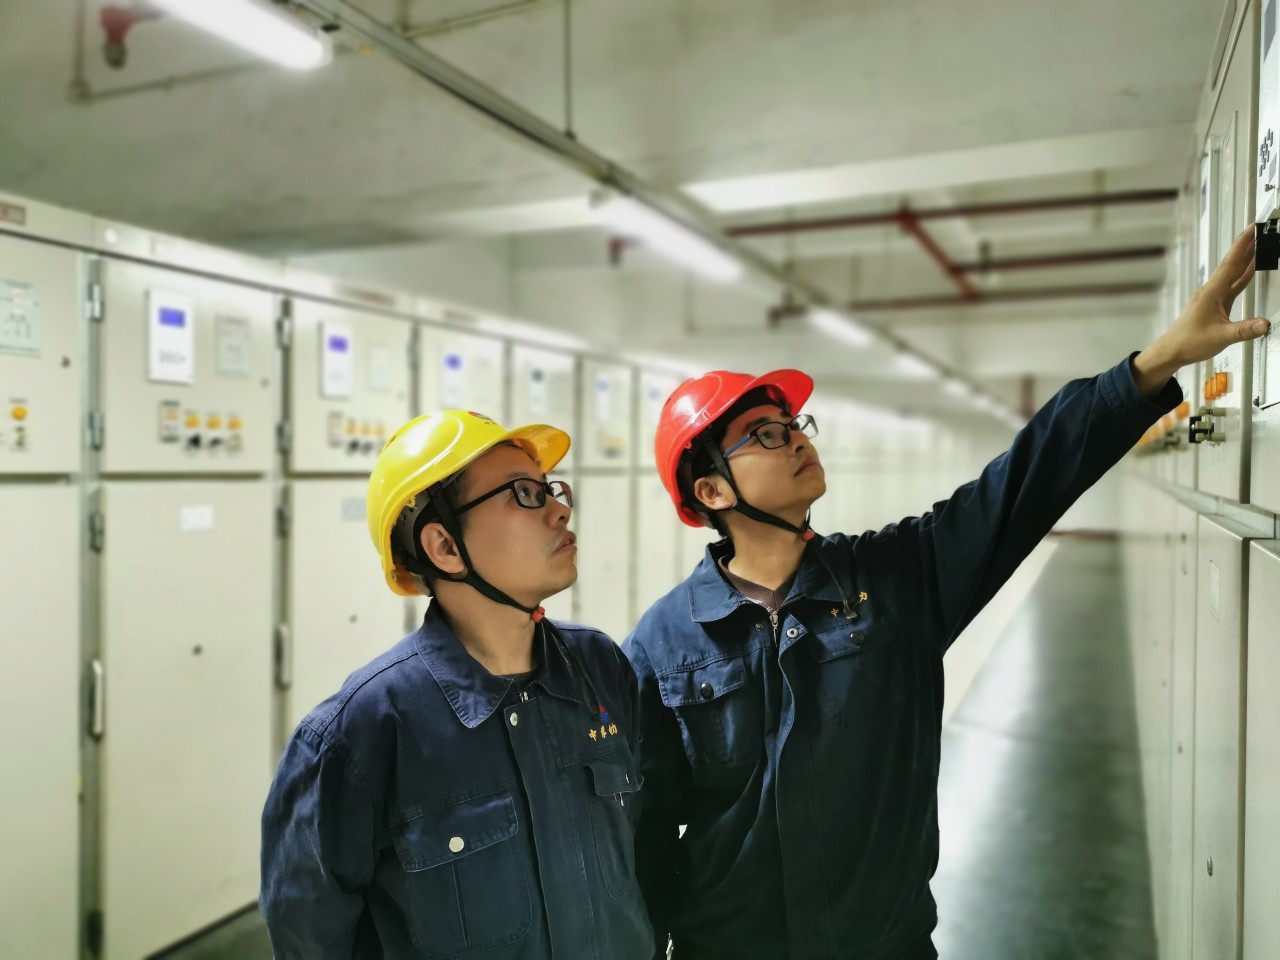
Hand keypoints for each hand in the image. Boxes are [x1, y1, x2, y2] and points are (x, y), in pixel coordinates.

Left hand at [1132, 227, 1271, 396]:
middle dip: (1246, 247)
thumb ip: (1244, 330)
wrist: (1172, 351)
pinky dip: (1242, 276)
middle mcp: (1212, 292)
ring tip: (1259, 245)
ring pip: (1232, 274)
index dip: (1242, 246)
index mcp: (1211, 293)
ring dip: (1246, 259)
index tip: (1252, 230)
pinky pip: (1232, 286)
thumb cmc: (1188, 342)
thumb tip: (1264, 324)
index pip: (1230, 264)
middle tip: (1259, 231)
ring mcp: (1213, 298)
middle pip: (1232, 264)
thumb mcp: (1220, 337)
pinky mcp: (1216, 305)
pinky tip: (1250, 272)